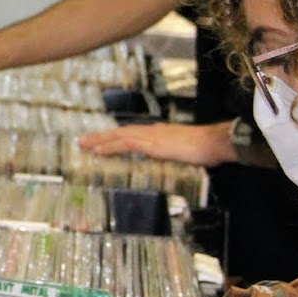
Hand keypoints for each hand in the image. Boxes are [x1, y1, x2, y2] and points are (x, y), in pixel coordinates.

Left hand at [77, 121, 235, 166]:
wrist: (214, 142)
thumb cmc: (207, 149)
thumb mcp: (187, 154)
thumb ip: (177, 157)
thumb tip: (173, 164)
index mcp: (159, 134)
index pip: (132, 135)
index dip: (115, 138)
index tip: (102, 142)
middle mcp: (152, 132)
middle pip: (121, 133)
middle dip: (101, 137)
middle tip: (82, 141)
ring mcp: (151, 136)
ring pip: (119, 136)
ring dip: (100, 140)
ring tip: (83, 145)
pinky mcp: (152, 144)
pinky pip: (125, 144)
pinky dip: (110, 147)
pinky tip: (98, 151)